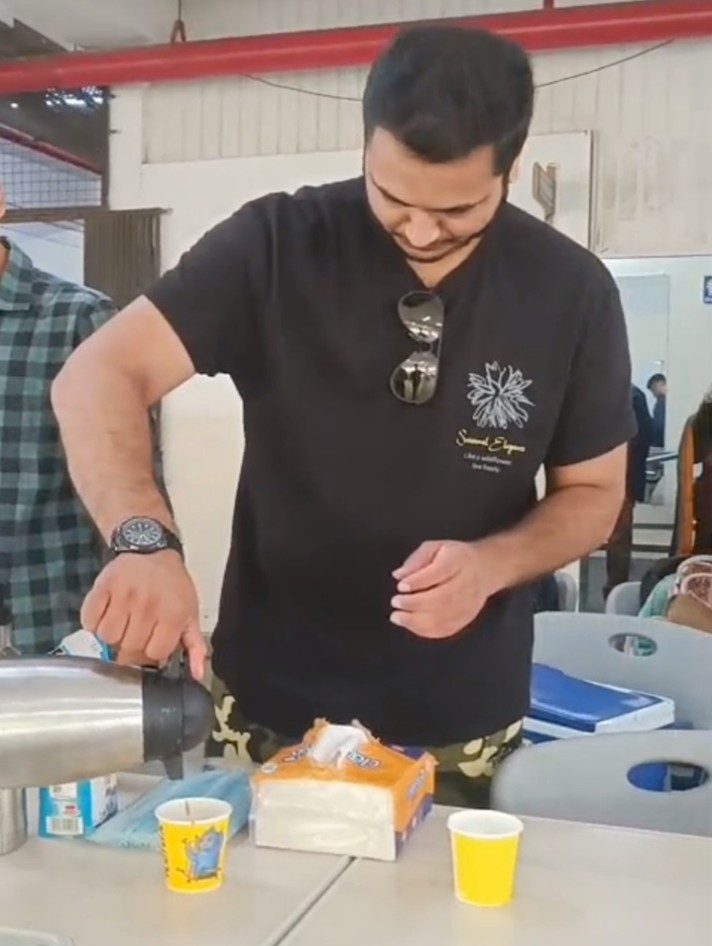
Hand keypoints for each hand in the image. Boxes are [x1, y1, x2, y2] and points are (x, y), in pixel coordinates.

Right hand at [80, 551, 206, 679]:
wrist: (151, 550)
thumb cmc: (172, 586)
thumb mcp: (190, 614)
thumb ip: (194, 646)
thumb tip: (198, 676)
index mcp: (173, 615)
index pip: (154, 654)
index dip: (151, 654)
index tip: (150, 645)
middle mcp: (149, 606)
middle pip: (128, 648)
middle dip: (130, 647)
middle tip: (135, 633)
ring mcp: (124, 595)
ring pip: (107, 637)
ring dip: (112, 636)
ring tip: (122, 623)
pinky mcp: (103, 586)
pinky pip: (89, 620)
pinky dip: (93, 623)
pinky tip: (106, 614)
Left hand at [390, 540, 499, 639]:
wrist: (484, 569)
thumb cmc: (455, 558)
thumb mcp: (435, 547)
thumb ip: (416, 560)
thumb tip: (399, 575)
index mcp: (458, 561)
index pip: (439, 572)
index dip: (418, 581)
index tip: (401, 586)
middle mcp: (466, 583)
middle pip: (442, 598)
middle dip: (415, 603)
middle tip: (397, 602)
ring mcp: (468, 604)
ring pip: (444, 617)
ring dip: (417, 621)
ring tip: (398, 617)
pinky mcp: (466, 618)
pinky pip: (446, 629)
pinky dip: (426, 631)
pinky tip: (412, 626)